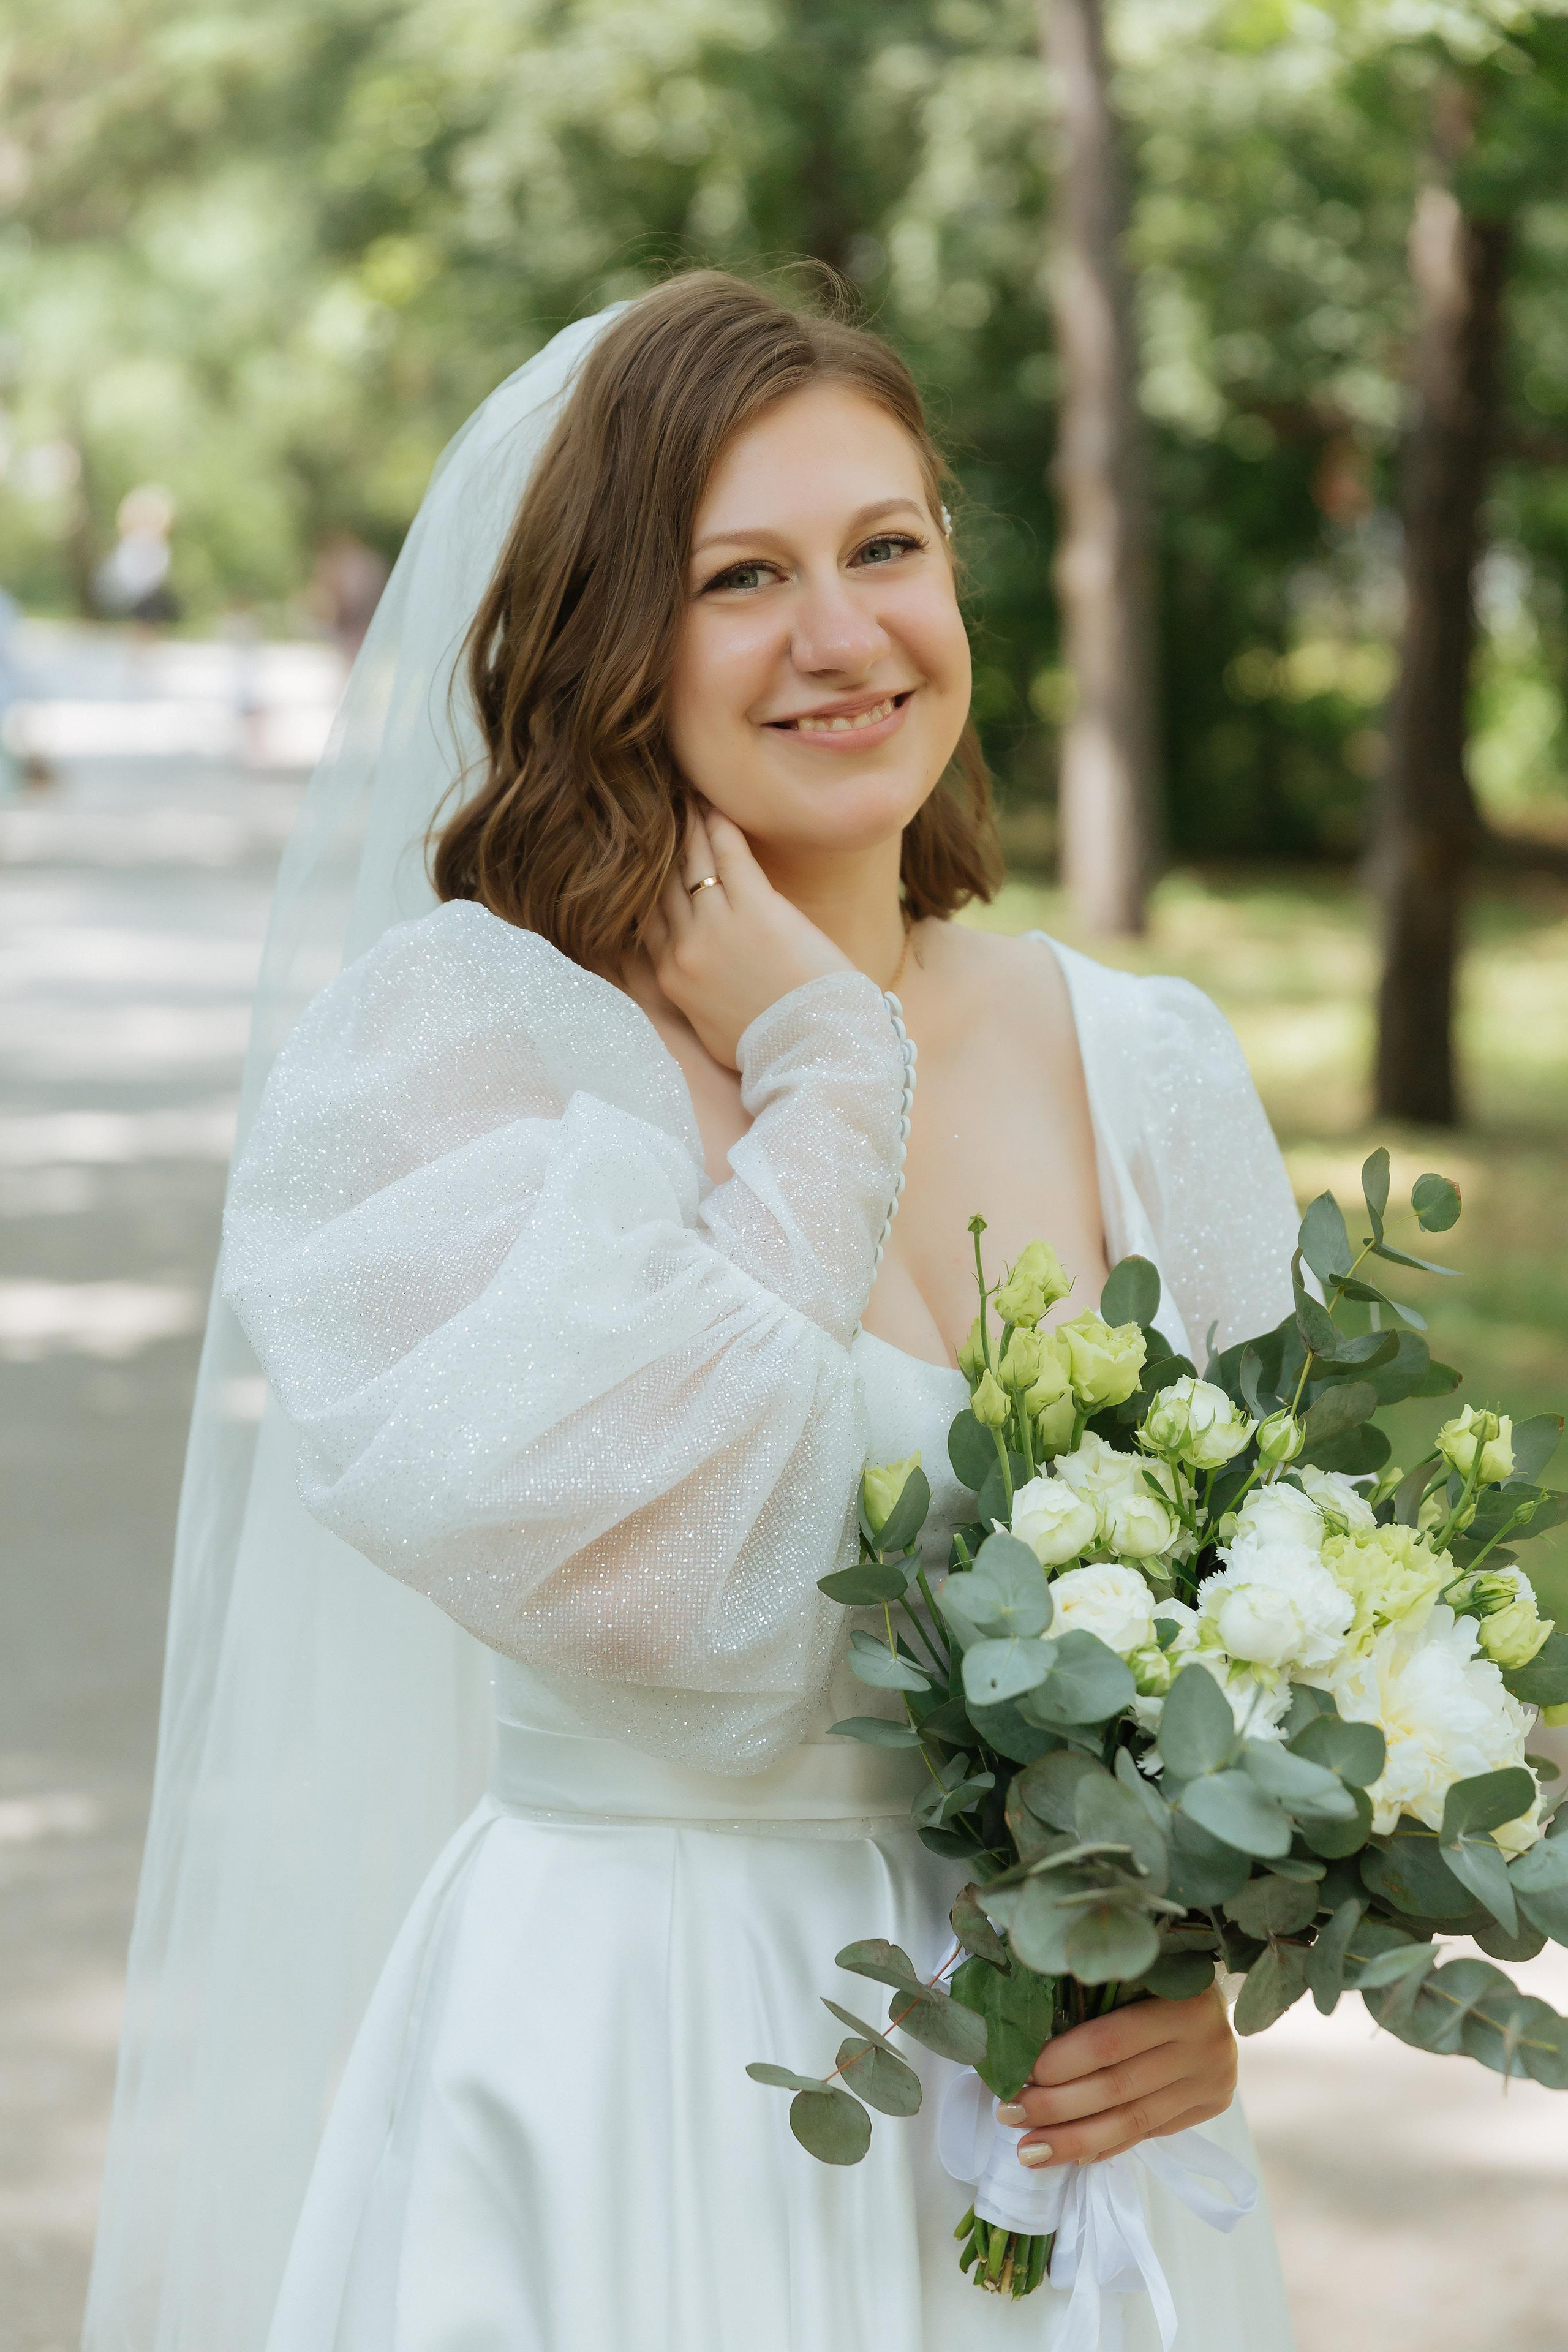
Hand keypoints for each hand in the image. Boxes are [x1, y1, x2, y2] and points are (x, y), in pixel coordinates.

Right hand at [642, 803, 851, 1067]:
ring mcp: (717, 926)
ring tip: (682, 798)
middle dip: (656, 847)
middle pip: (660, 884)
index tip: (642, 859)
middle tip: (654, 813)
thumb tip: (690, 980)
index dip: (644, 883)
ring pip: (689, 863)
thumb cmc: (770, 1046)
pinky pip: (730, 855)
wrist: (809, 1051)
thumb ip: (693, 996)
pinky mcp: (756, 909)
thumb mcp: (713, 1030)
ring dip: (684, 827)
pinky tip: (714, 806)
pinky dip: (719, 827)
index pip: (646, 917)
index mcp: (672, 978)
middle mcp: (684, 947)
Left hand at [996, 1986, 1236, 2168]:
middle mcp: (1204, 2046)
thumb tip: (1026, 2043)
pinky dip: (1108, 2145)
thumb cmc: (1158, 1972)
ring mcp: (1211, 2081)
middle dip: (1056, 2107)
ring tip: (1030, 2151)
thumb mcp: (1132, 1971)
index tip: (1016, 2075)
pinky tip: (1073, 2156)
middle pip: (1117, 2088)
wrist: (1215, 1994)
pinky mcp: (1210, 2106)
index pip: (1109, 2043)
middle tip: (1008, 2116)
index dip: (1060, 2062)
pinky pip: (1149, 2133)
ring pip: (1132, 2121)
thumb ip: (1092, 1998)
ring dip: (1075, 2140)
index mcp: (1181, 2002)